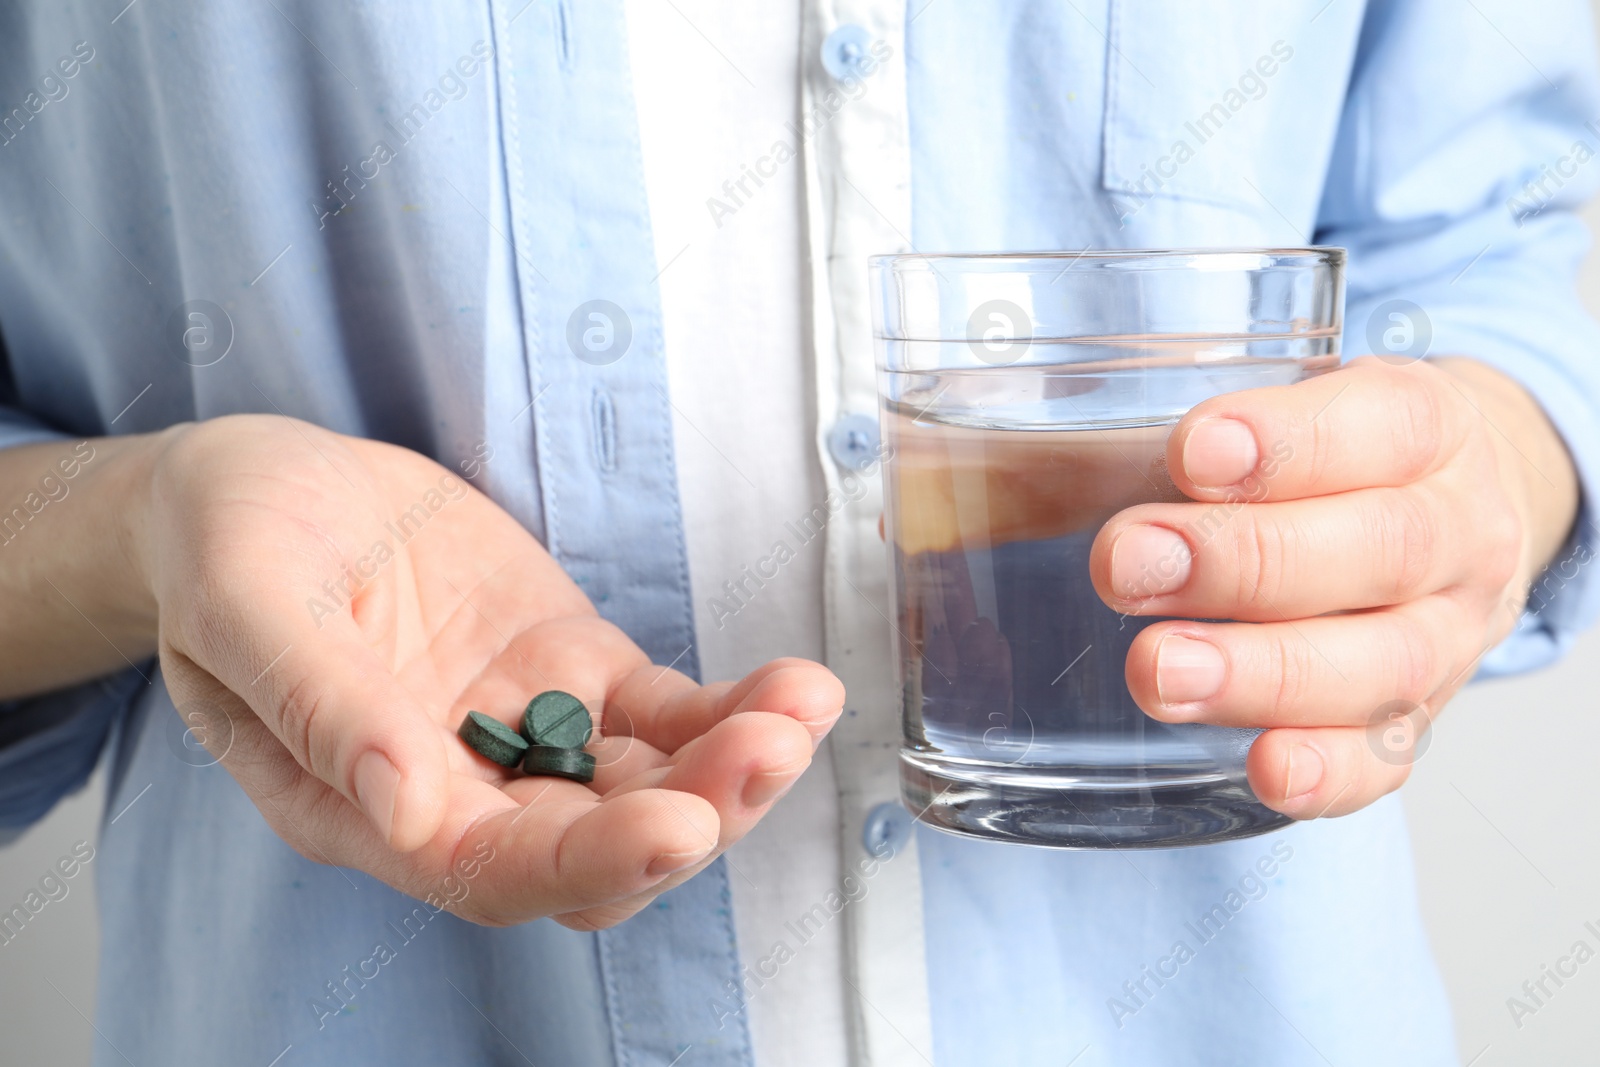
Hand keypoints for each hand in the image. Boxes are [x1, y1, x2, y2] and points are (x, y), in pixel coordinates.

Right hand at [131, 415, 842, 928]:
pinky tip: (791, 687)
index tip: (680, 825)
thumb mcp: (244, 602)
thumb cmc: (226, 544)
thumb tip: (407, 806)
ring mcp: (523, 728)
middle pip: (594, 847)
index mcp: (362, 803)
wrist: (265, 483)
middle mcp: (456, 787)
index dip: (590, 860)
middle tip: (767, 753)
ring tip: (798, 708)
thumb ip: (318, 704)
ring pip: (648, 785)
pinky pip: (664, 712)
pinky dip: (729, 707)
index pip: (488, 869)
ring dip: (731, 764)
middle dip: (694, 814)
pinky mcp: (571, 669)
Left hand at [1090, 356, 1578, 818]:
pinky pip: (1387, 759)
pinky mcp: (1417, 719)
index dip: (1287, 443)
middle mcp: (1455, 532)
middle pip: (1380, 550)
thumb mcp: (1285, 405)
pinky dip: (1327, 771)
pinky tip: (1265, 770)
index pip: (1381, 424)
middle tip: (1129, 567)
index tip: (1190, 454)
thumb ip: (1174, 432)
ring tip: (1159, 673)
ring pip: (1384, 664)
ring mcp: (1446, 636)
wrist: (1453, 510)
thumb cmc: (1331, 456)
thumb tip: (977, 466)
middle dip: (1245, 562)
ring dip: (1264, 672)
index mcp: (1427, 427)